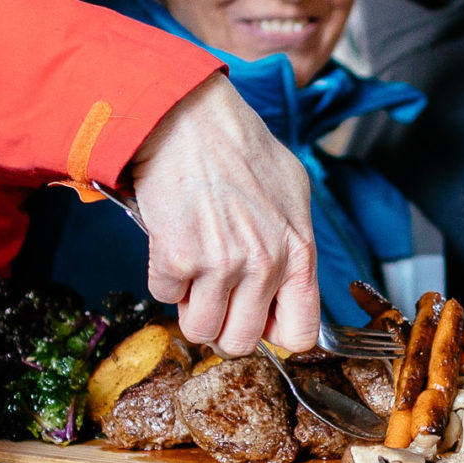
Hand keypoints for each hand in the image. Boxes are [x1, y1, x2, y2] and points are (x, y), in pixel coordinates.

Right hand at [126, 76, 320, 355]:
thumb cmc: (239, 146)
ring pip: (198, 330)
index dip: (272, 334)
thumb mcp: (292, 192)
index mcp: (298, 253)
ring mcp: (220, 266)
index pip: (299, 334)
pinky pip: (164, 296)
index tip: (257, 320)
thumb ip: (294, 245)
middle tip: (213, 299)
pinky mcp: (177, 259)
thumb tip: (287, 287)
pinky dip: (163, 276)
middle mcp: (264, 266)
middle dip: (222, 327)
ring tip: (193, 271)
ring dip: (190, 307)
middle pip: (240, 343)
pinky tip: (172, 242)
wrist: (190, 119)